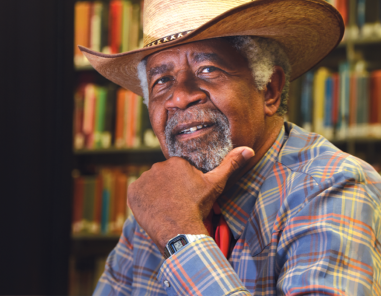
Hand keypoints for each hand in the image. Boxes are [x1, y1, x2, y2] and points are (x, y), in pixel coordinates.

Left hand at [127, 146, 254, 253]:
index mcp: (176, 162)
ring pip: (151, 185)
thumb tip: (248, 149)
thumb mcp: (215, 184)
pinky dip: (144, 200)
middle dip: (169, 187)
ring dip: (156, 193)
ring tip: (166, 207)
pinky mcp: (133, 193)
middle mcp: (157, 166)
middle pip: (163, 177)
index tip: (187, 195)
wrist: (179, 230)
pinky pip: (138, 193)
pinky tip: (154, 209)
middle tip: (177, 203)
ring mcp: (143, 180)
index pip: (177, 170)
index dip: (183, 184)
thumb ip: (230, 164)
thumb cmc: (198, 207)